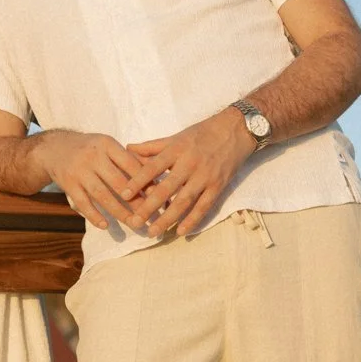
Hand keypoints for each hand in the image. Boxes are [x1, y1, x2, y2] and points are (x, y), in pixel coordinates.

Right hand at [41, 131, 148, 230]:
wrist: (54, 148)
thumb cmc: (91, 149)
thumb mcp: (109, 147)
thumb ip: (130, 159)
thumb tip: (158, 174)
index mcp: (107, 145)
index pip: (131, 164)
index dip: (146, 181)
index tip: (160, 196)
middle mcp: (93, 157)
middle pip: (119, 182)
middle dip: (137, 201)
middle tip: (151, 215)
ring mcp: (79, 171)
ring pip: (102, 195)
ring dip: (120, 212)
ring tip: (134, 224)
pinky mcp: (68, 184)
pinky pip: (83, 203)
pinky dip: (94, 215)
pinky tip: (106, 226)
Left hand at [123, 108, 254, 238]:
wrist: (236, 130)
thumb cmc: (202, 133)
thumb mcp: (177, 136)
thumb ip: (152, 146)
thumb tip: (128, 148)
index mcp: (176, 150)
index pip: (153, 167)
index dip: (138, 181)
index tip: (123, 195)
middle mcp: (189, 163)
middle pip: (166, 188)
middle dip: (149, 207)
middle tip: (135, 222)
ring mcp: (205, 176)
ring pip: (184, 201)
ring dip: (168, 218)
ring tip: (153, 232)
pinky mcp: (218, 186)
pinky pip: (204, 206)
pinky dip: (192, 219)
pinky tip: (180, 232)